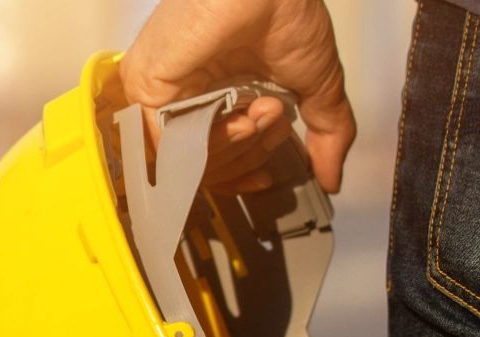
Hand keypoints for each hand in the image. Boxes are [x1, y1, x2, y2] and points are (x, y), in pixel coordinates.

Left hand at [121, 0, 354, 193]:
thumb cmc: (288, 14)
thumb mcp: (316, 86)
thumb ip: (326, 133)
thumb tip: (332, 176)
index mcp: (218, 91)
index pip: (213, 156)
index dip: (241, 172)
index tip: (265, 175)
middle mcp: (186, 93)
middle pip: (202, 162)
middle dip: (247, 155)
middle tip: (273, 122)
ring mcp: (164, 91)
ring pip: (186, 158)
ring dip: (235, 148)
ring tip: (261, 114)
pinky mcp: (147, 86)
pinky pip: (167, 145)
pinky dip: (210, 145)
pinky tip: (239, 120)